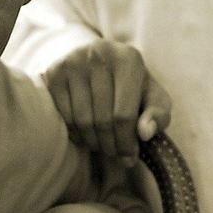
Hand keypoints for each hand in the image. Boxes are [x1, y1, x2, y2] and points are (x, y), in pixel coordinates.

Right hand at [44, 40, 171, 165]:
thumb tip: (145, 133)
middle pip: (102, 120)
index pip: (124, 114)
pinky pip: (64, 116)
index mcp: (129, 59)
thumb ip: (158, 114)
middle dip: (110, 145)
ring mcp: (73, 62)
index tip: (129, 157)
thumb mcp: (151, 95)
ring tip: (101, 145)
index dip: (126, 142)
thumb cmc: (129, 84)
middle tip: (114, 154)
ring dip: (93, 142)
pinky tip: (85, 133)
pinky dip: (75, 132)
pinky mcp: (54, 72)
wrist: (94, 58)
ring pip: (82, 120)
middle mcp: (99, 54)